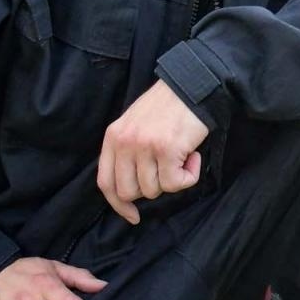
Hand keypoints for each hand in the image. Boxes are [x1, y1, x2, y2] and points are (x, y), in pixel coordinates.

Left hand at [97, 80, 207, 223]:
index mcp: (113, 136)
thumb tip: (132, 187)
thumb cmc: (169, 105)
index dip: (118, 204)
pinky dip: (190, 176)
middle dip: (152, 188)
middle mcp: (125, 143)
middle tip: (168, 169)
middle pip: (130, 191)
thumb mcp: (136, 123)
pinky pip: (176, 183)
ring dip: (173, 179)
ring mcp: (145, 147)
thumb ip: (127, 150)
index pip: (106, 182)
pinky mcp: (167, 150)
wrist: (193, 84)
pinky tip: (194, 156)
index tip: (133, 216)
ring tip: (182, 156)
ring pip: (154, 189)